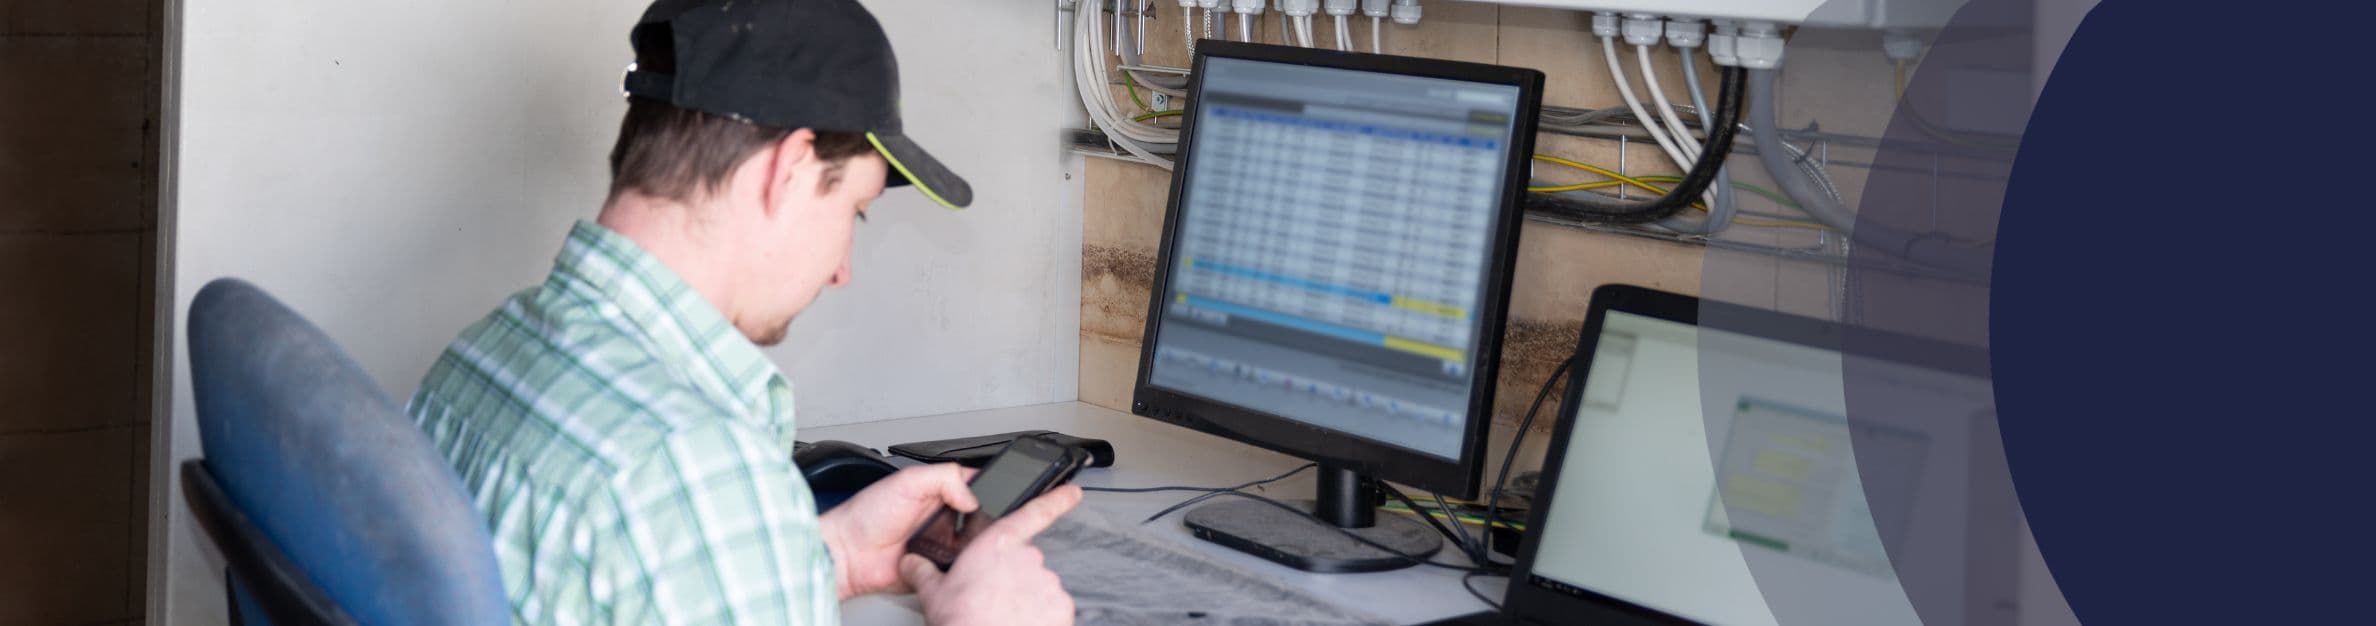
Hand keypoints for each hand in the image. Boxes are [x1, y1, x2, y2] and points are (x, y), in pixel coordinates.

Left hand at [819, 463, 978, 598]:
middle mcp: (943, 516)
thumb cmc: (866, 515)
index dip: (988, 487)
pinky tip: (956, 558)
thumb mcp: (907, 481)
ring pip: (975, 543)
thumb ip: (944, 477)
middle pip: (982, 516)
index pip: (975, 485)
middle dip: (986, 519)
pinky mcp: (939, 567)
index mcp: (938, 491)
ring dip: (975, 543)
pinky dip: (962, 565)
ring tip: (969, 540)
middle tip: (981, 520)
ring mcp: (942, 542)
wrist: (848, 554)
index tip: (996, 492)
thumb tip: (972, 496)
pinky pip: (960, 568)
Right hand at [899, 485, 1083, 625]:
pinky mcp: (1061, 607)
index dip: (1056, 499)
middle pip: (1025, 561)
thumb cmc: (962, 621)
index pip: (1034, 513)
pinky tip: (1019, 621)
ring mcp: (1047, 583)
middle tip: (992, 595)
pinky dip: (1040, 614)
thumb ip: (923, 571)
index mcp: (998, 546)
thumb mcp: (933, 593)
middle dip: (1012, 576)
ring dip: (1025, 596)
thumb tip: (911, 562)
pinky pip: (1052, 607)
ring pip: (1039, 586)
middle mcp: (1028, 559)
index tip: (1072, 491)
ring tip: (1002, 612)